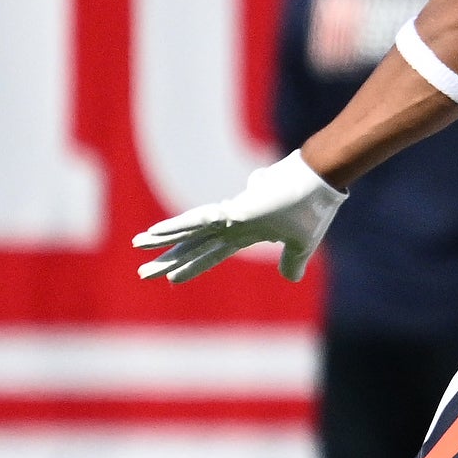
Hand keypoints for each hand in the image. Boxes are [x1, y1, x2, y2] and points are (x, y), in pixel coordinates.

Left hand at [132, 151, 347, 282]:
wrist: (322, 179)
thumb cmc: (316, 206)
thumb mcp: (304, 243)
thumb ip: (293, 259)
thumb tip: (290, 278)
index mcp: (249, 232)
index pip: (214, 253)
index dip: (193, 265)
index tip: (172, 278)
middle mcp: (235, 223)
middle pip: (195, 245)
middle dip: (169, 260)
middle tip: (142, 273)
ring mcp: (232, 215)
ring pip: (190, 232)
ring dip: (162, 241)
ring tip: (136, 246)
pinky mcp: (233, 210)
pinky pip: (197, 220)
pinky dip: (175, 227)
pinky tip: (154, 232)